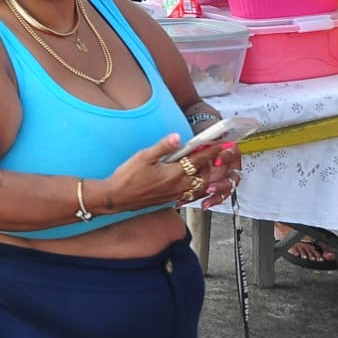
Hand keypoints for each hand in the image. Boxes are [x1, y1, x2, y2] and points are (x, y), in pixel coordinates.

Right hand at [105, 135, 241, 211]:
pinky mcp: (170, 200)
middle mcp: (178, 186)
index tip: (220, 144)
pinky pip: (191, 194)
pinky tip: (194, 183)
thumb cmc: (127, 177)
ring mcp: (175, 194)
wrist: (116, 197)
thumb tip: (178, 137)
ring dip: (206, 177)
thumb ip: (163, 147)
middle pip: (204, 175)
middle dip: (212, 165)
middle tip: (215, 155)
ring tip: (207, 168)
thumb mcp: (143, 156)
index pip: (199, 160)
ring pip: (200, 187)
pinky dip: (198, 188)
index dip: (211, 151)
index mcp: (174, 173)